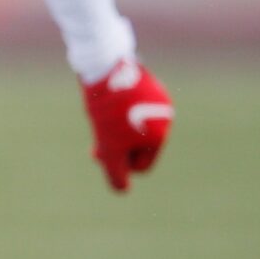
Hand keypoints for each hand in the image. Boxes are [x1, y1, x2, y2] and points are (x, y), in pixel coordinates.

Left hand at [81, 58, 172, 191]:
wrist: (104, 67)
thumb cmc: (107, 112)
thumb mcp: (109, 148)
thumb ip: (116, 173)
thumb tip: (123, 191)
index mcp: (162, 133)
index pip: (142, 166)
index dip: (119, 166)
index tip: (100, 154)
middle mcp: (165, 116)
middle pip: (138, 146)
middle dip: (117, 149)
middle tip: (94, 148)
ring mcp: (157, 99)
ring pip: (134, 127)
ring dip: (116, 132)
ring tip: (99, 122)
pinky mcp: (145, 85)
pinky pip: (131, 109)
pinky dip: (118, 114)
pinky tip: (103, 107)